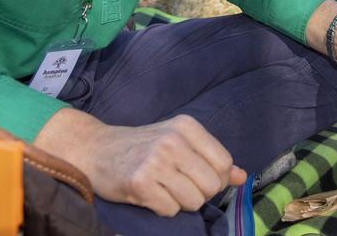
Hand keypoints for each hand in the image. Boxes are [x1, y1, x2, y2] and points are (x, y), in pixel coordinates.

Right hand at [37, 110, 245, 216]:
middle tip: (177, 185)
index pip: (224, 163)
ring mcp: (156, 161)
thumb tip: (241, 176)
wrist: (95, 149)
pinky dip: (162, 209)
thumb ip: (210, 157)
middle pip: (211, 186)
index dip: (215, 178)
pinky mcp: (140, 182)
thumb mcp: (178, 142)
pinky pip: (171, 210)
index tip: (196, 177)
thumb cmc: (141, 147)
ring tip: (163, 189)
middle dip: (198, 193)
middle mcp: (173, 140)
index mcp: (187, 126)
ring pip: (194, 201)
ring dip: (180, 203)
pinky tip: (149, 195)